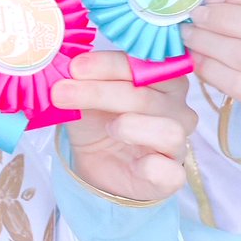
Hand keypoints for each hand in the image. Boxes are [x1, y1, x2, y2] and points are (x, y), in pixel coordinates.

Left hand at [51, 50, 195, 202]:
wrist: (96, 160)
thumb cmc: (98, 118)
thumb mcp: (86, 92)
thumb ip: (83, 77)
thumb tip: (66, 66)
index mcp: (164, 79)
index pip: (145, 64)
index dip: (109, 64)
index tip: (76, 67)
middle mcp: (177, 108)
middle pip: (147, 95)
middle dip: (100, 92)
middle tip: (62, 92)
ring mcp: (177, 143)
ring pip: (167, 130)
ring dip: (130, 126)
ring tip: (106, 127)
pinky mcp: (171, 176)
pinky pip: (170, 171)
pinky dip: (150, 166)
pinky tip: (134, 163)